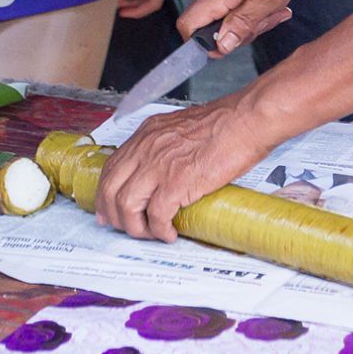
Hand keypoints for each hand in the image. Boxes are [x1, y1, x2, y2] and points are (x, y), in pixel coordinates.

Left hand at [95, 95, 272, 240]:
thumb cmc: (226, 123)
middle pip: (111, 189)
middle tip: (127, 228)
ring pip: (126, 205)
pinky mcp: (177, 182)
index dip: (106, 193)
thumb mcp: (182, 127)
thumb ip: (167, 145)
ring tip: (152, 233)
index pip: (111, 167)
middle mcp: (147, 148)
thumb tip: (165, 169)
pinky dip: (160, 230)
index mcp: (147, 134)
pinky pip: (156, 215)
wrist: (246, 120)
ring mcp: (159, 165)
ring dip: (136, 227)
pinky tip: (170, 233)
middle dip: (114, 216)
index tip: (109, 210)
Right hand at [181, 0, 300, 56]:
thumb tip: (221, 46)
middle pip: (207, 28)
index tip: (232, 44)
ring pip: (221, 21)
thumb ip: (243, 23)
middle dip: (239, 33)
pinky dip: (248, 12)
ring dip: (248, 23)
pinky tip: (267, 4)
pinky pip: (227, 10)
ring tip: (273, 9)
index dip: (203, 44)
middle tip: (268, 19)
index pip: (187, 26)